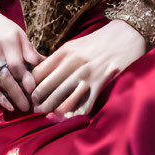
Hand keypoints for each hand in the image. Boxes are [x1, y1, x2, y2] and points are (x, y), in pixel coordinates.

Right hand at [0, 3, 40, 113]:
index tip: (33, 92)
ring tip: (11, 107)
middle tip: (26, 107)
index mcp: (6, 41)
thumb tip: (45, 66)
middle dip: (16, 96)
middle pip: (3, 79)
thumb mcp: (18, 34)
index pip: (17, 67)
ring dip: (0, 99)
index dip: (26, 81)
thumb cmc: (2, 28)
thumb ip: (30, 51)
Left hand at [31, 19, 147, 116]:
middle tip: (33, 110)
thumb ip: (59, 59)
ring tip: (47, 117)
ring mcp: (87, 75)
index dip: (29, 86)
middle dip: (37, 102)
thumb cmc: (99, 41)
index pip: (38, 72)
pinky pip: (84, 105)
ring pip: (62, 100)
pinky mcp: (100, 84)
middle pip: (46, 88)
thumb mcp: (75, 45)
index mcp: (64, 52)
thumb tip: (42, 74)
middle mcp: (73, 63)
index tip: (27, 94)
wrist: (127, 34)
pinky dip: (74, 115)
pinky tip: (68, 120)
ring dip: (53, 111)